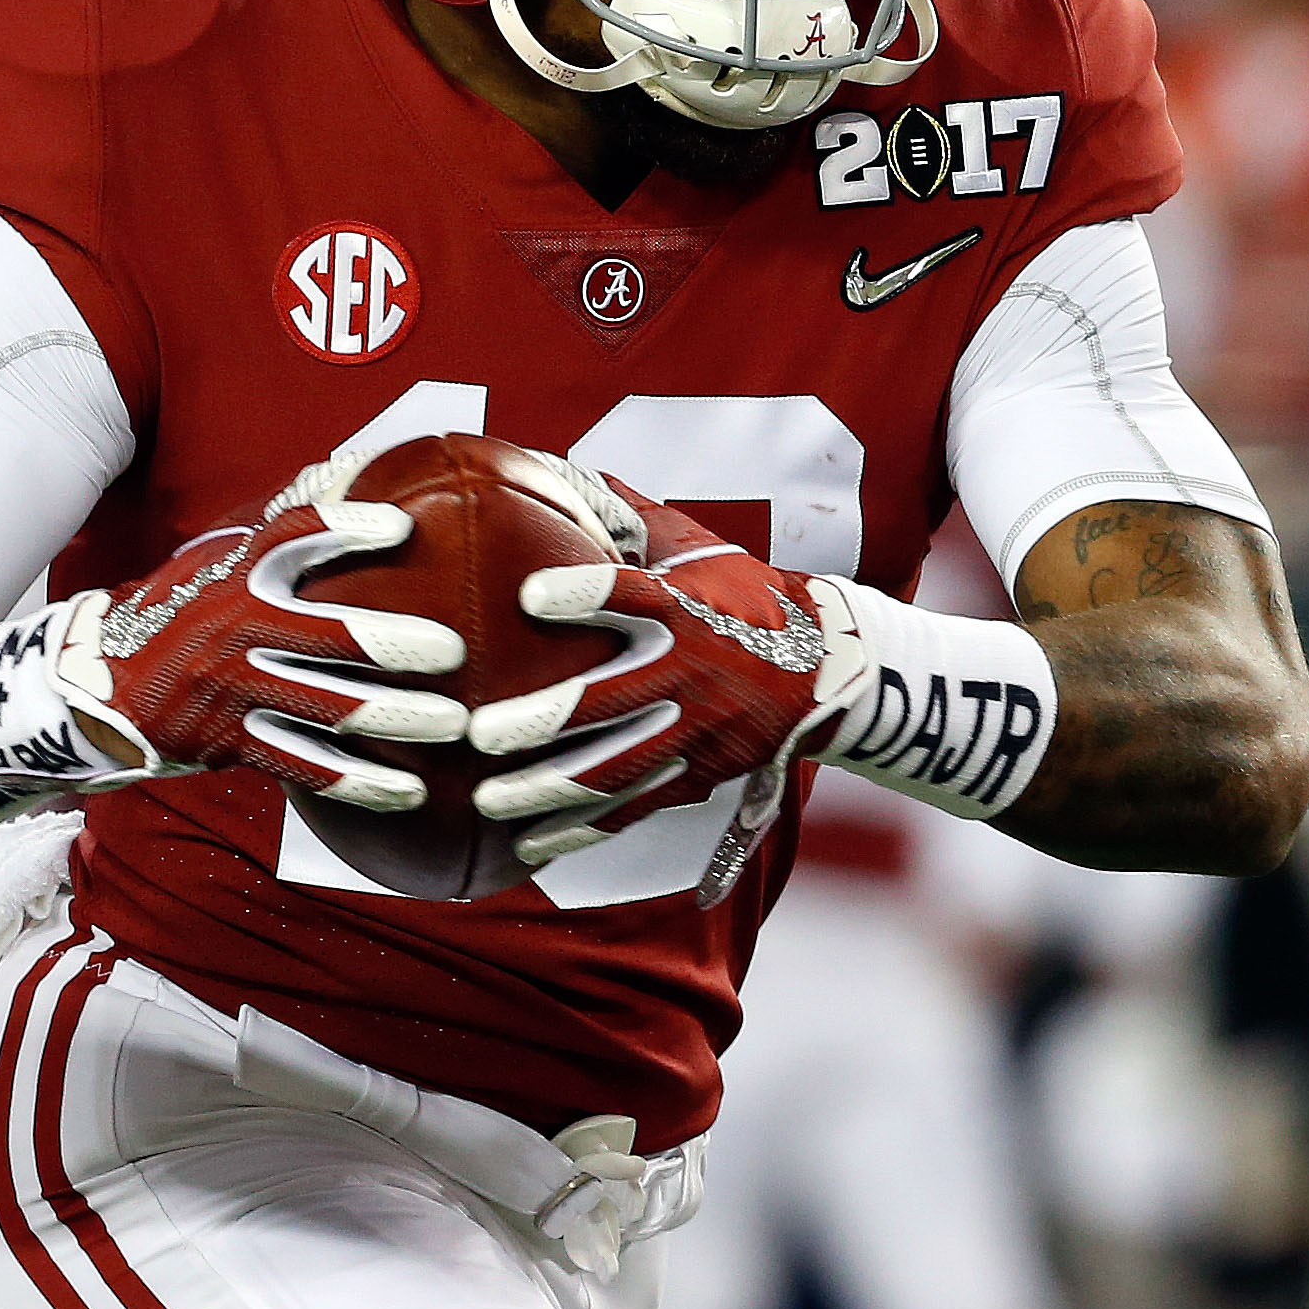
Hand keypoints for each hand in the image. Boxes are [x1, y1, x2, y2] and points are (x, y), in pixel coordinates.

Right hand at [53, 449, 471, 808]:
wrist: (95, 689)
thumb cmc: (181, 616)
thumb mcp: (215, 563)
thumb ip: (282, 527)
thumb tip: (350, 468)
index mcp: (235, 577)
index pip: (290, 539)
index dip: (344, 529)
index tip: (402, 525)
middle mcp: (234, 631)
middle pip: (328, 635)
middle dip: (394, 644)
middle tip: (453, 650)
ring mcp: (233, 691)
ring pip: (329, 707)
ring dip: (397, 717)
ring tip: (454, 723)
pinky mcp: (231, 743)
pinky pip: (307, 765)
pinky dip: (362, 782)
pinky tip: (412, 791)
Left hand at [466, 484, 868, 875]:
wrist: (827, 667)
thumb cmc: (743, 595)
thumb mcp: (696, 548)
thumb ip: (629, 514)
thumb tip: (553, 465)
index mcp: (687, 609)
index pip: (634, 595)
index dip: (586, 593)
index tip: (529, 595)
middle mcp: (692, 672)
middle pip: (613, 700)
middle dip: (545, 721)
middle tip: (481, 734)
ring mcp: (699, 730)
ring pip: (618, 767)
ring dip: (550, 788)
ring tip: (490, 801)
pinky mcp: (702, 772)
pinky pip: (637, 806)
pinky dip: (584, 828)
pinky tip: (531, 844)